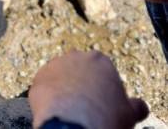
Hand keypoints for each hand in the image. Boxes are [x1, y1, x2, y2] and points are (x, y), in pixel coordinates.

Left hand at [29, 50, 147, 128]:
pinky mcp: (38, 77)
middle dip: (81, 84)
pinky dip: (49, 98)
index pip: (101, 71)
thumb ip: (135, 105)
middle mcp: (76, 57)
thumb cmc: (105, 116)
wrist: (74, 122)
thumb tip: (140, 106)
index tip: (103, 104)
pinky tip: (56, 111)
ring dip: (63, 90)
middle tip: (85, 106)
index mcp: (101, 60)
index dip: (103, 89)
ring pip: (60, 78)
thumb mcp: (130, 113)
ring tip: (70, 111)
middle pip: (79, 70)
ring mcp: (54, 65)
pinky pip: (45, 88)